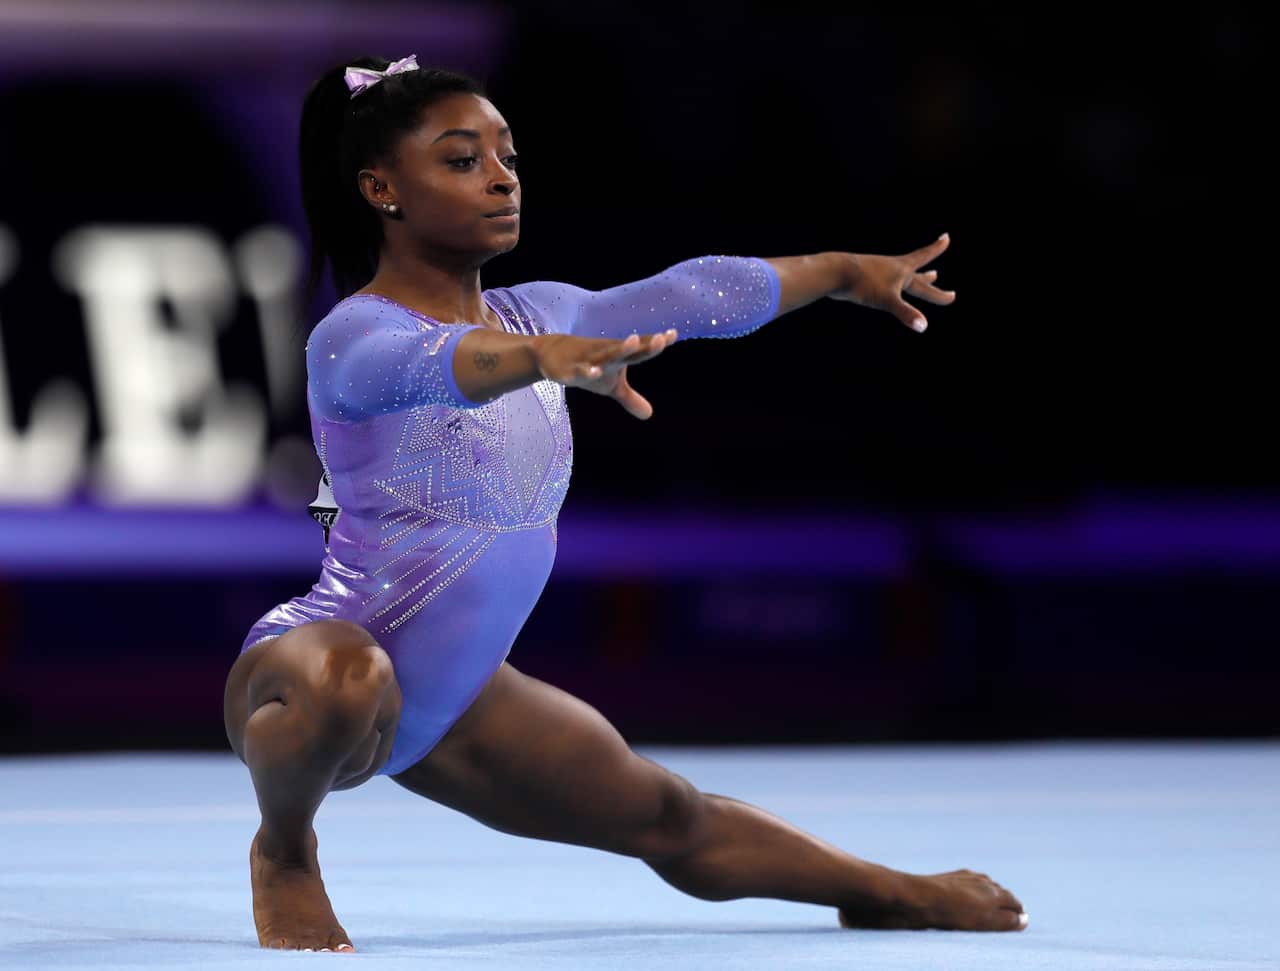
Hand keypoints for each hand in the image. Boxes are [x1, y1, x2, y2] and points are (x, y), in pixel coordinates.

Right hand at [531, 329, 677, 419]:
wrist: (550, 354)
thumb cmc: (589, 366)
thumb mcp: (611, 387)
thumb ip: (630, 398)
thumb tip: (650, 415)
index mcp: (618, 358)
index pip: (640, 350)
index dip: (655, 344)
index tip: (673, 334)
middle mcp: (605, 355)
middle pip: (627, 350)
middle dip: (643, 345)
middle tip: (660, 340)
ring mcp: (587, 360)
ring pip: (605, 355)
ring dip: (620, 348)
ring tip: (633, 340)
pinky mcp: (569, 370)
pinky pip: (578, 371)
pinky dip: (585, 371)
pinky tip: (593, 372)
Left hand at [830, 233, 956, 332]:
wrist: (834, 273)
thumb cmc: (862, 284)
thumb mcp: (886, 300)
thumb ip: (906, 313)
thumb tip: (923, 326)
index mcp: (900, 269)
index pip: (923, 258)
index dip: (936, 249)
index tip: (946, 237)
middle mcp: (891, 268)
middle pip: (916, 271)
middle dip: (929, 275)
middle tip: (939, 267)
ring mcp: (878, 273)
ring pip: (901, 276)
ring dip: (916, 277)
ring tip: (929, 274)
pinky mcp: (866, 279)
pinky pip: (885, 282)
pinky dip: (893, 285)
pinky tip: (889, 287)